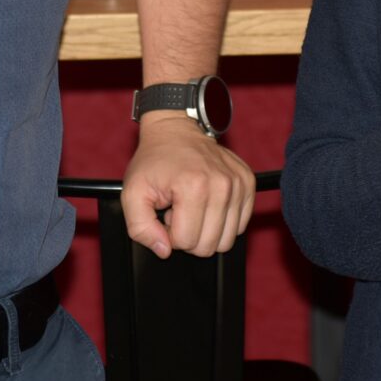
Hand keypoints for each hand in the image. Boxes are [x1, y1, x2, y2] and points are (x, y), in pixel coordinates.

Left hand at [121, 113, 255, 258]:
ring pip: (226, 241)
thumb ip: (140, 228)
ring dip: (206, 229)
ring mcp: (238, 183)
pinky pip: (239, 226)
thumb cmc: (154, 160)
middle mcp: (222, 185)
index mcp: (193, 186)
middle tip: (178, 209)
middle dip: (189, 234)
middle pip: (208, 246)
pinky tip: (207, 203)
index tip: (166, 213)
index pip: (185, 242)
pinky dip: (222, 220)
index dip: (170, 234)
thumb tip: (164, 250)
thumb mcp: (133, 192)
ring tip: (192, 206)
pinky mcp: (248, 183)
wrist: (175, 130)